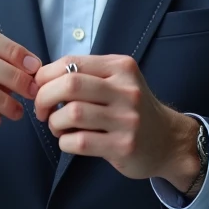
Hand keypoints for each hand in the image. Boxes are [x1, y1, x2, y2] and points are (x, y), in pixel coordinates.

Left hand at [34, 55, 200, 186]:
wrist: (169, 141)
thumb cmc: (133, 110)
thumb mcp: (118, 82)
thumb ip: (87, 76)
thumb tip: (40, 79)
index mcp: (120, 67)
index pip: (71, 62)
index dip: (46, 76)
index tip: (40, 88)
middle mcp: (126, 89)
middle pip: (69, 84)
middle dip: (44, 97)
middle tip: (42, 110)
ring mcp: (127, 118)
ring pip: (72, 113)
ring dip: (54, 123)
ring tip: (58, 127)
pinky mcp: (123, 145)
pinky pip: (79, 142)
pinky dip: (64, 142)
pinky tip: (70, 142)